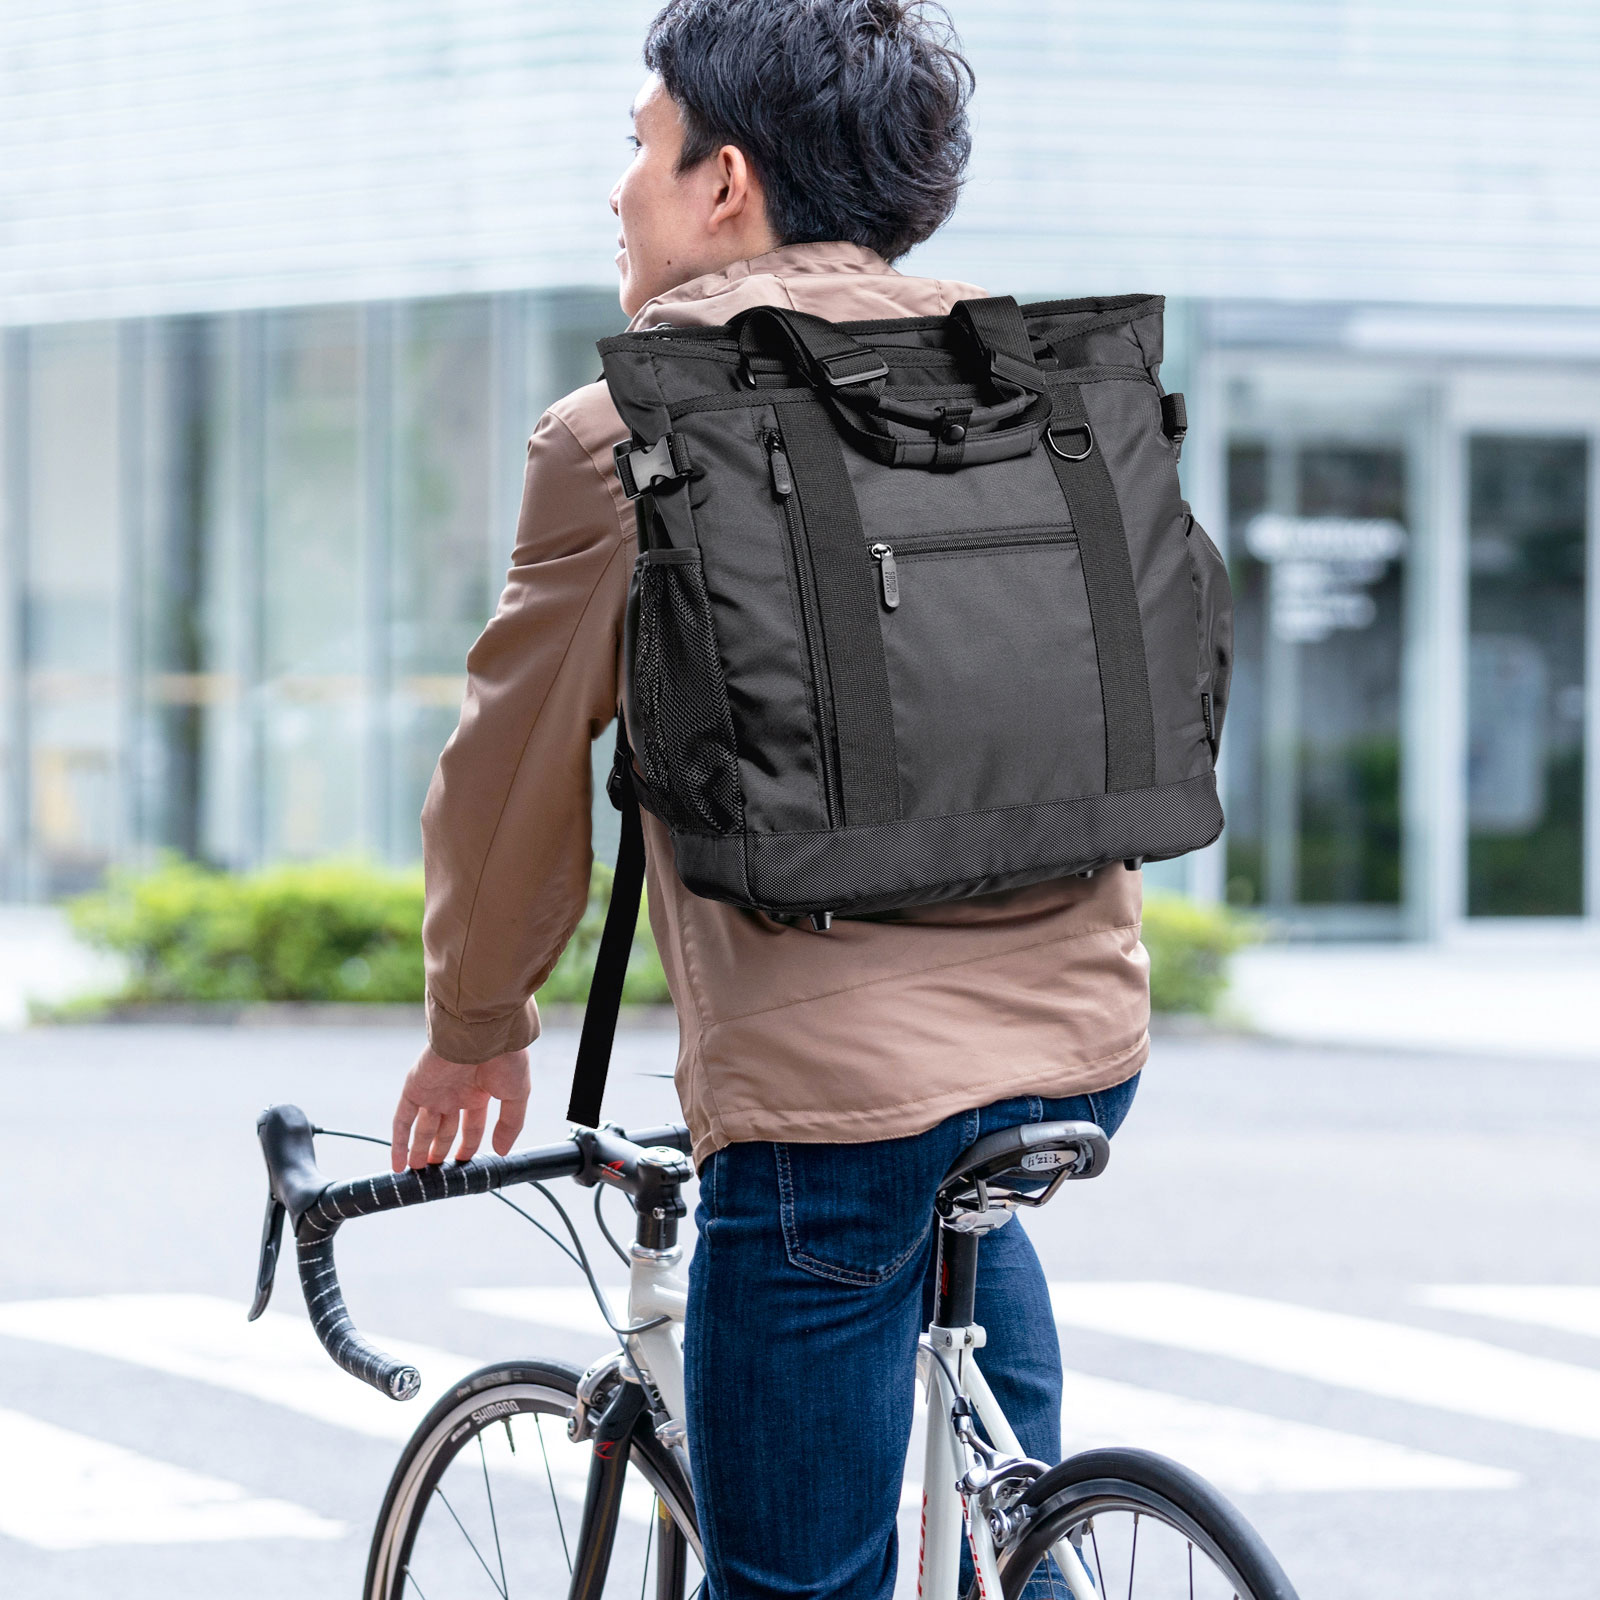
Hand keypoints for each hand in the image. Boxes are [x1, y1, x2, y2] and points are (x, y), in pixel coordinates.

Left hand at [390, 1046, 530, 1171]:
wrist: (484, 1032)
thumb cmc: (507, 1058)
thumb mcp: (517, 1094)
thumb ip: (510, 1124)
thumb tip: (502, 1151)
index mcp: (479, 1092)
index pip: (471, 1125)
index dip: (467, 1146)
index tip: (464, 1167)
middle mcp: (455, 1092)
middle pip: (444, 1128)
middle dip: (440, 1150)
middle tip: (436, 1174)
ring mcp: (434, 1091)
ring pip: (422, 1127)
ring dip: (419, 1150)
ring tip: (416, 1173)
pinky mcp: (415, 1088)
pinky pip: (402, 1120)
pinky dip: (399, 1142)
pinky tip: (398, 1165)